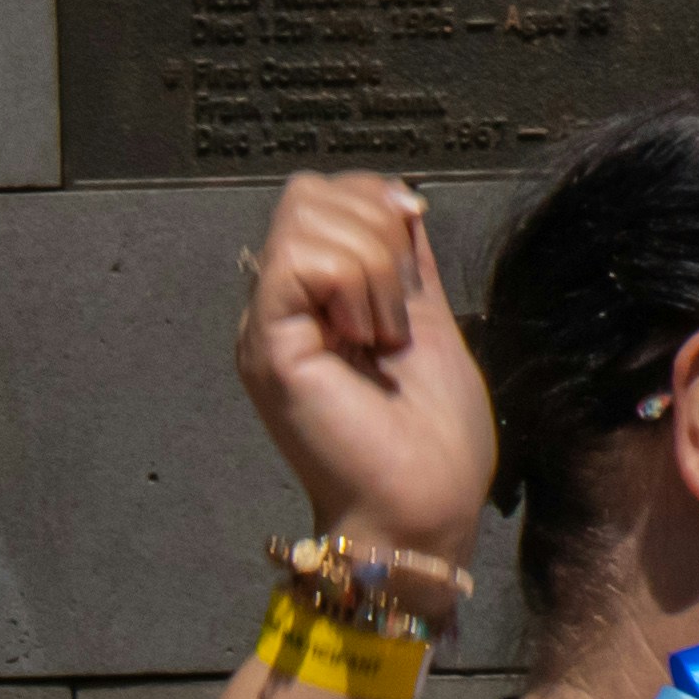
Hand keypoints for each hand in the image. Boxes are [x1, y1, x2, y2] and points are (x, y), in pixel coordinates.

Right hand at [231, 172, 494, 556]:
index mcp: (315, 301)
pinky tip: (366, 340)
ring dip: (372, 268)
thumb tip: (400, 200)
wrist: (422, 507)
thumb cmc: (430, 441)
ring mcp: (267, 324)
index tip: (411, 269)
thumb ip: (407, 261)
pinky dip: (355, 285)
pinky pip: (304, 258)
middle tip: (393, 317)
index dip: (378, 207)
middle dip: (376, 233)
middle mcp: (280, 308)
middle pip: (310, 192)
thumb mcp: (427, 319)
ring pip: (306, 214)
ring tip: (381, 336)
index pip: (326, 195)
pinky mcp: (267, 342)